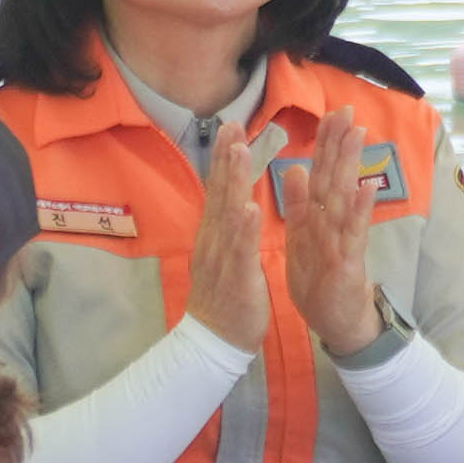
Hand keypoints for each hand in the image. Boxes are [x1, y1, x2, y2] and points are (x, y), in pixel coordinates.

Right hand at [187, 125, 278, 357]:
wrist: (213, 339)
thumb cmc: (224, 295)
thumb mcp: (223, 253)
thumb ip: (226, 225)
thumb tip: (228, 198)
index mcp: (216, 232)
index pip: (219, 188)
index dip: (225, 157)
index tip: (231, 125)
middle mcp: (215, 238)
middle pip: (220, 191)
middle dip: (226, 157)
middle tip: (231, 123)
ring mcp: (223, 256)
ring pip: (228, 212)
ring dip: (235, 181)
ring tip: (241, 150)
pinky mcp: (236, 276)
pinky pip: (240, 249)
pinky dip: (244, 228)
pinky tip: (250, 208)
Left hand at [277, 107, 395, 356]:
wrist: (337, 323)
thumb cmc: (320, 281)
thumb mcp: (302, 239)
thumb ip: (299, 205)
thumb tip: (294, 167)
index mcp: (318, 216)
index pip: (322, 172)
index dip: (325, 143)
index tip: (330, 112)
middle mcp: (334, 223)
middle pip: (336, 177)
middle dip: (340, 143)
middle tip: (347, 109)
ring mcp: (343, 241)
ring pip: (345, 197)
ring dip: (351, 165)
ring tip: (357, 134)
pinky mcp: (349, 262)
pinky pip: (353, 233)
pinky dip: (360, 210)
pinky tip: (367, 187)